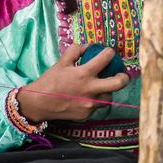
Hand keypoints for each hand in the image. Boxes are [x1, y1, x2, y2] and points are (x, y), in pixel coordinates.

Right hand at [16, 43, 131, 122]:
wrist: (38, 104)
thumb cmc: (49, 82)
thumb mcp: (61, 62)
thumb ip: (75, 51)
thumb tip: (88, 47)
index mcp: (84, 74)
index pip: (105, 58)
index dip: (109, 53)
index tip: (108, 53)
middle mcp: (90, 90)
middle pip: (119, 83)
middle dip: (124, 77)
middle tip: (121, 75)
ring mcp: (89, 105)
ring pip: (108, 97)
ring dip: (106, 91)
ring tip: (99, 88)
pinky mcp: (86, 115)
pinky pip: (96, 107)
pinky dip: (93, 101)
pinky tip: (84, 98)